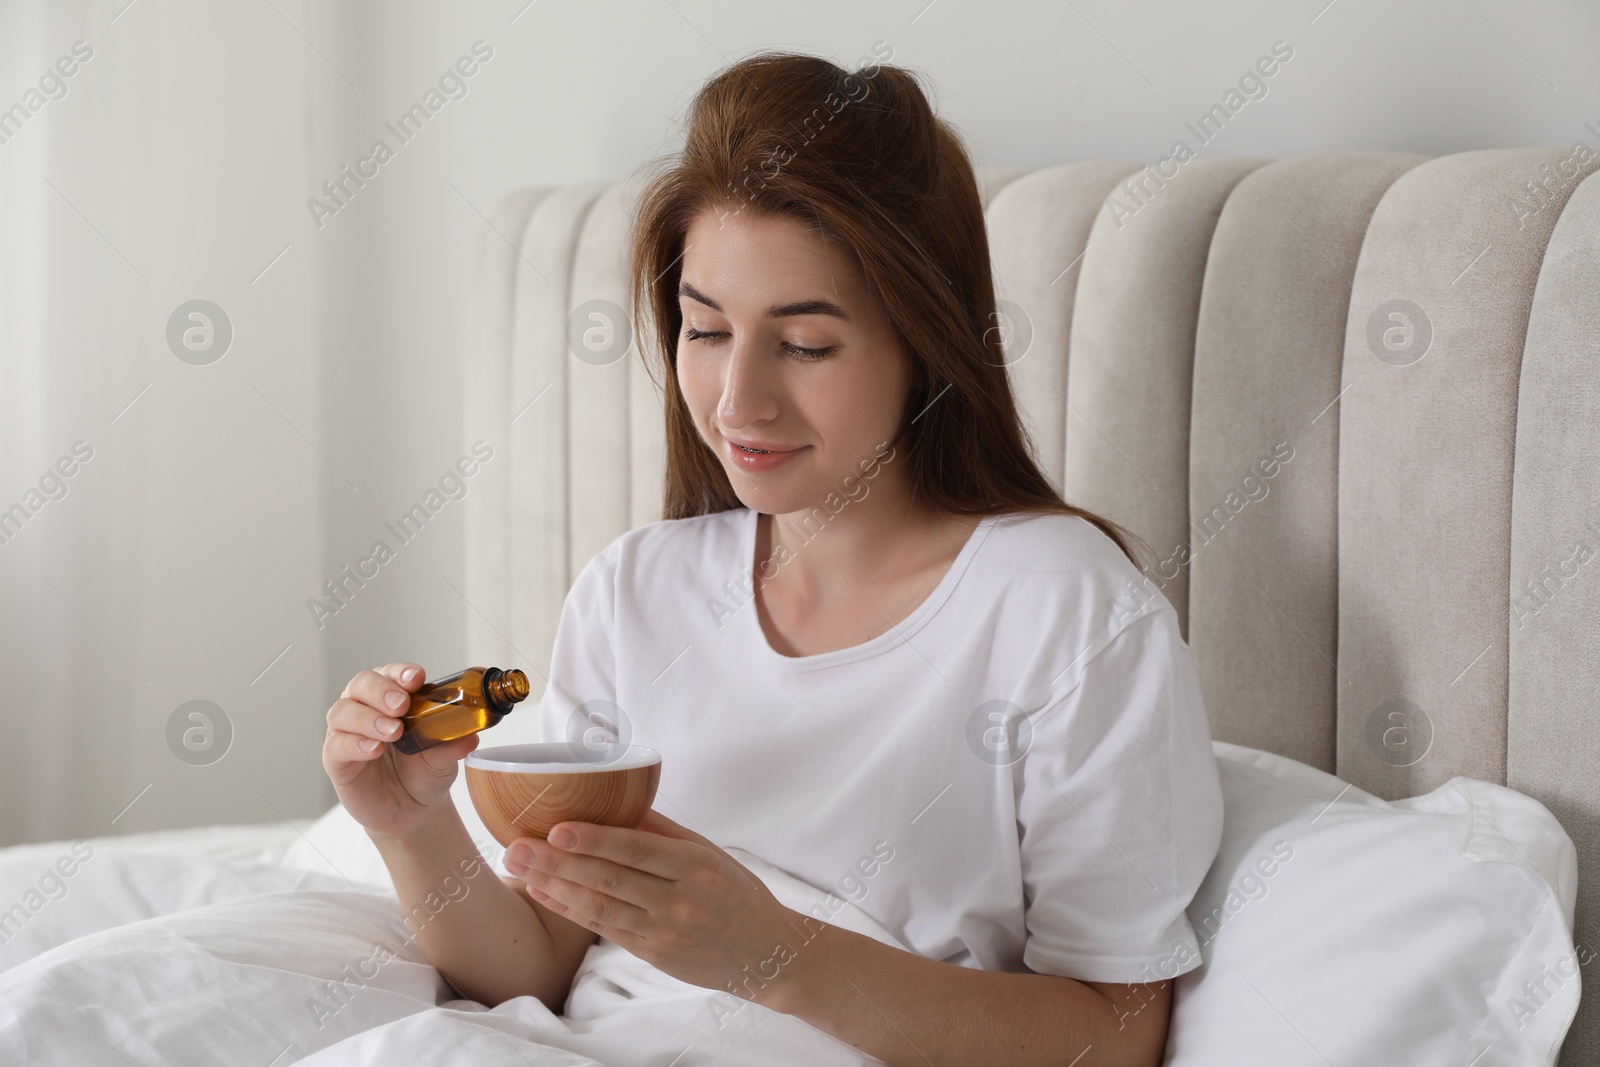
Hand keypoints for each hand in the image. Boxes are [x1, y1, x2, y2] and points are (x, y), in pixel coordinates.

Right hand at [321, 662, 477, 839]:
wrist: (412, 812)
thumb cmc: (424, 773)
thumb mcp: (443, 758)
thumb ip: (452, 745)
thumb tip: (471, 735)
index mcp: (392, 698)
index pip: (391, 673)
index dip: (401, 672)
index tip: (416, 678)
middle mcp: (365, 708)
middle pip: (361, 684)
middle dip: (381, 690)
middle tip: (401, 705)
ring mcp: (347, 732)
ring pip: (343, 711)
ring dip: (368, 718)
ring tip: (393, 732)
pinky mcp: (336, 760)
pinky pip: (336, 745)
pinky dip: (354, 744)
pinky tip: (372, 749)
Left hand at [502, 810, 804, 998]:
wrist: (765, 954)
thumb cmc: (738, 894)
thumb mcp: (709, 853)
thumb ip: (663, 831)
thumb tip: (618, 801)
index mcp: (696, 865)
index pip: (637, 849)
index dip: (595, 840)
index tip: (556, 828)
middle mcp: (679, 900)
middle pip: (609, 879)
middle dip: (557, 862)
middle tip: (516, 846)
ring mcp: (664, 931)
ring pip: (600, 907)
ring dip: (554, 887)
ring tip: (519, 867)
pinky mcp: (653, 954)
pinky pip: (604, 929)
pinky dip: (570, 910)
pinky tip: (545, 893)